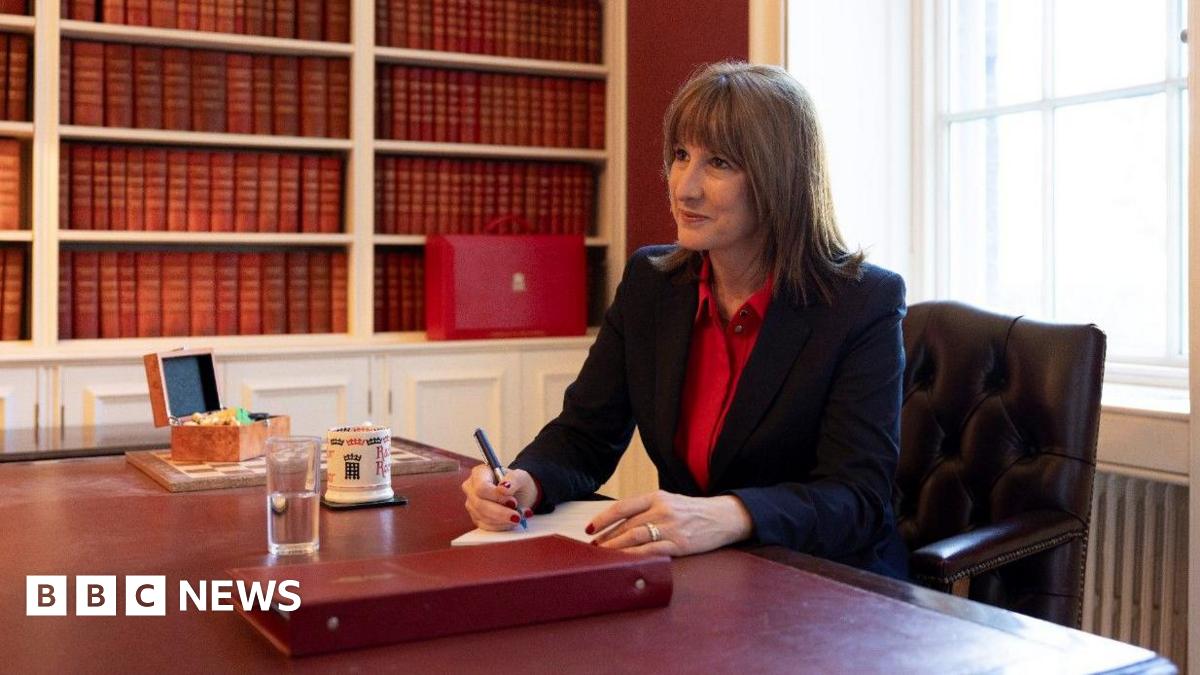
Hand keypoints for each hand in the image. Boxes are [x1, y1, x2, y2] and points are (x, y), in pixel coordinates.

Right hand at [460, 464, 538, 530]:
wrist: (519, 494)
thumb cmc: (517, 483)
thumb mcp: (521, 476)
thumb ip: (513, 479)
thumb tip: (503, 488)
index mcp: (479, 473)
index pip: (481, 487)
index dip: (496, 497)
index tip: (513, 501)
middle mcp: (471, 488)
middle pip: (480, 504)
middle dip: (500, 512)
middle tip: (517, 516)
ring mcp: (472, 504)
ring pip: (483, 517)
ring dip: (502, 520)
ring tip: (517, 517)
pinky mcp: (476, 517)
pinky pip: (485, 526)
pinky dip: (500, 526)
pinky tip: (510, 522)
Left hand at [587, 490, 753, 556]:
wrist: (723, 516)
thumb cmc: (693, 511)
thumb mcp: (669, 501)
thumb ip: (646, 509)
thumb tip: (619, 524)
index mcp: (656, 496)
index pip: (622, 507)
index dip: (603, 519)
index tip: (590, 529)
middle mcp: (661, 510)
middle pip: (625, 525)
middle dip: (606, 538)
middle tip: (593, 549)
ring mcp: (670, 527)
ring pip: (634, 538)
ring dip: (615, 548)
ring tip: (603, 556)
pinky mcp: (679, 544)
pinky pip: (651, 551)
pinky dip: (634, 556)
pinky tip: (624, 562)